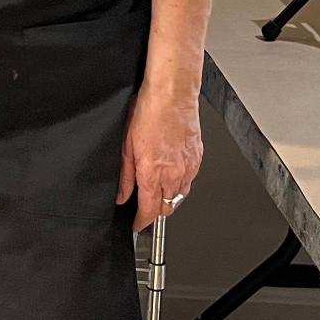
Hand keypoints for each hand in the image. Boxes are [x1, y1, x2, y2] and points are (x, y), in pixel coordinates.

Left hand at [117, 84, 202, 231]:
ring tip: (158, 188)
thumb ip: (125, 176)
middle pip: (167, 208)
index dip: (142, 222)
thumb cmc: (148, 112)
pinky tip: (172, 171)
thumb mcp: (126, 145)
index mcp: (153, 174)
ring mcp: (188, 167)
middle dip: (155, 210)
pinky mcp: (198, 158)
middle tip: (145, 205)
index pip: (150, 211)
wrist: (172, 94)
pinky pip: (190, 179)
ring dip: (169, 197)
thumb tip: (122, 195)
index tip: (137, 224)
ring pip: (180, 195)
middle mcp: (174, 175)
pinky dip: (181, 182)